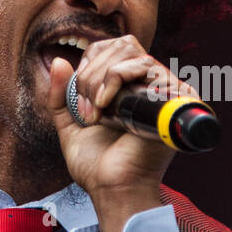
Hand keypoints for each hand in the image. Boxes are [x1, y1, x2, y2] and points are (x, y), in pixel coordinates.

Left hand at [44, 35, 199, 200]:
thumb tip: (57, 59)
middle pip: (122, 45)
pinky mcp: (174, 97)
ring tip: (97, 112)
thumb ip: (61, 94)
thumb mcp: (69, 124)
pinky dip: (116, 80)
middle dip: (92, 72)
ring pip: (131, 53)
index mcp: (130, 88)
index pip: (113, 48)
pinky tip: (107, 108)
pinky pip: (144, 66)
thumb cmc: (96, 164)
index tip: (80, 100)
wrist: (112, 186)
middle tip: (87, 108)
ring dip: (101, 79)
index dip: (89, 64)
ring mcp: (164, 90)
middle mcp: (150, 86)